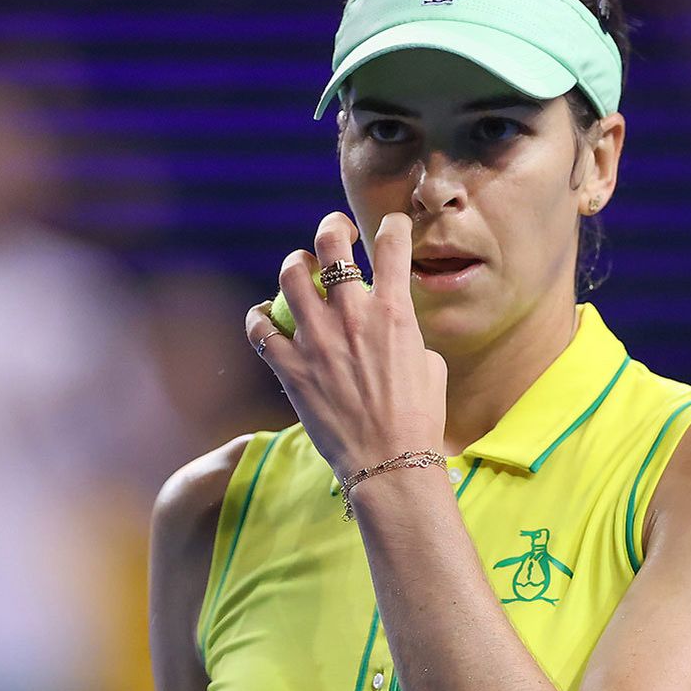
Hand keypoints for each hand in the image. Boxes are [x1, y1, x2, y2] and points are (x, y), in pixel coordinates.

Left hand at [245, 211, 447, 479]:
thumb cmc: (419, 419)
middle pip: (331, 245)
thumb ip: (408, 334)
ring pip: (290, 276)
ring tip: (301, 270)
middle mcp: (352, 317)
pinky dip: (259, 318)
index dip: (393, 226)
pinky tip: (265, 318)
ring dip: (295, 265)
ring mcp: (316, 340)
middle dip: (333, 227)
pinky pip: (260, 330)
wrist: (389, 464)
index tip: (391, 228)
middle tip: (337, 231)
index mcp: (394, 312)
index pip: (392, 244)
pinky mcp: (290, 368)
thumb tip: (393, 326)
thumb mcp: (430, 366)